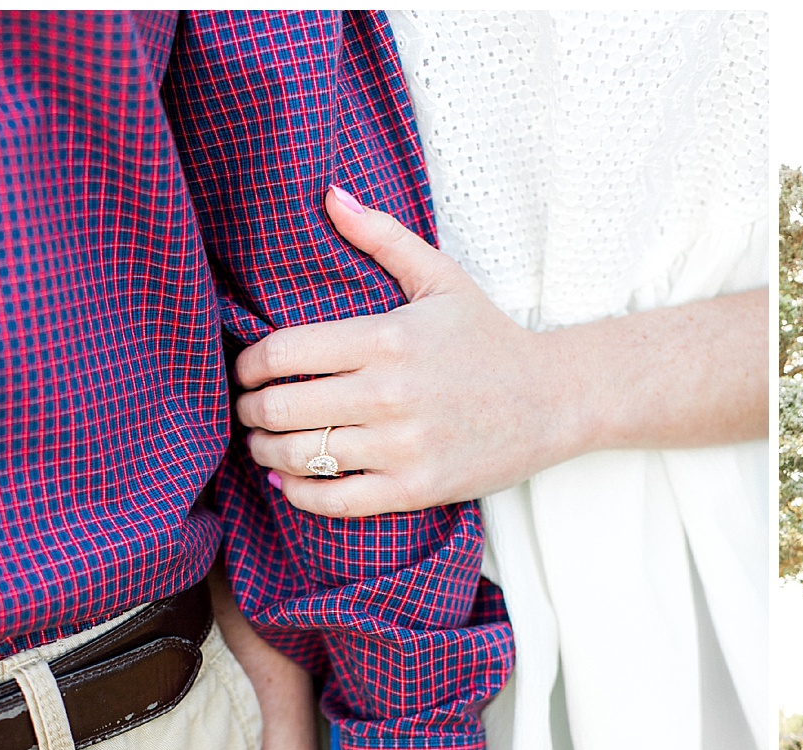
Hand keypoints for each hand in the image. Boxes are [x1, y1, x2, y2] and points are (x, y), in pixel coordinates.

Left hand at [236, 185, 570, 516]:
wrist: (555, 401)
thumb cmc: (491, 340)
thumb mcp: (442, 280)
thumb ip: (382, 237)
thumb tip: (330, 195)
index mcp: (387, 338)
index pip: (282, 351)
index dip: (248, 364)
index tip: (246, 371)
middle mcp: (390, 394)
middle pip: (281, 407)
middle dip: (250, 410)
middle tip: (248, 410)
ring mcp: (403, 446)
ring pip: (301, 456)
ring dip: (266, 452)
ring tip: (264, 444)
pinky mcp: (416, 489)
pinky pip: (334, 501)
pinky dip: (300, 494)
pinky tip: (291, 481)